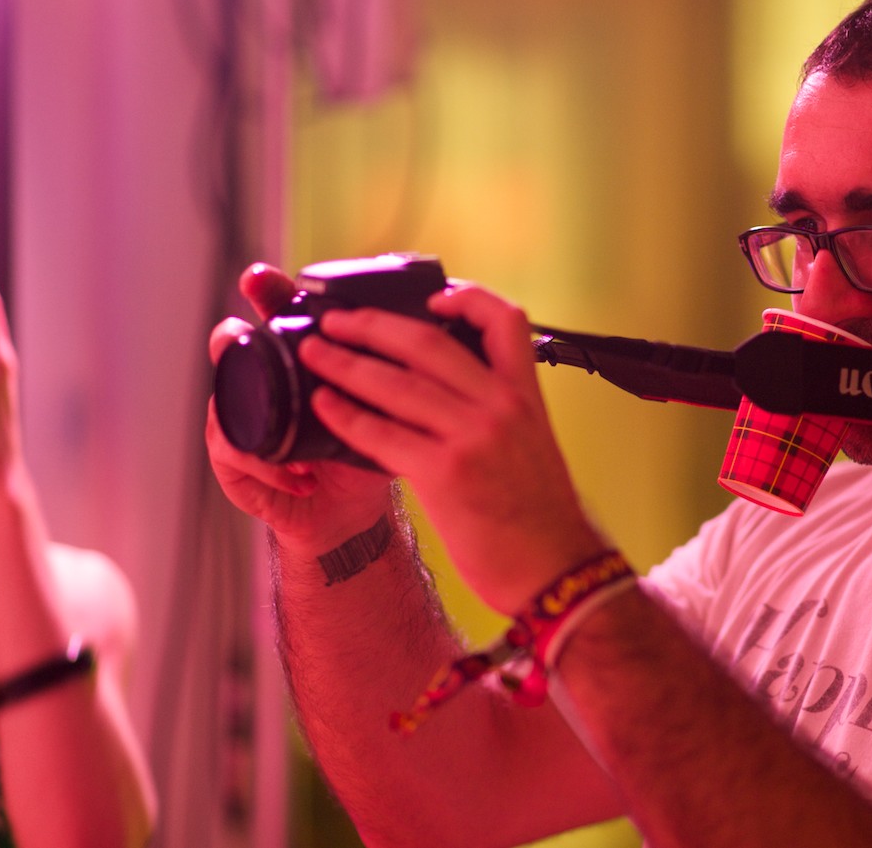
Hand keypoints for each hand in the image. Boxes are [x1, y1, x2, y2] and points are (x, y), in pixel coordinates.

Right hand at [206, 264, 398, 553]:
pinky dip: (268, 467)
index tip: (260, 276)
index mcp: (297, 361)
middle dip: (232, 336)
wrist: (349, 513)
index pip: (276, 316)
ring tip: (294, 439)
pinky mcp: (235, 465)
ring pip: (225, 401)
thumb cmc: (367, 452)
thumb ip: (404, 374)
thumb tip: (443, 329)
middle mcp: (262, 384)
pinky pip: (234, 453)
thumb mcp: (389, 408)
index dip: (267, 292)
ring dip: (257, 416)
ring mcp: (242, 421)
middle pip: (234, 346)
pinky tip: (300, 476)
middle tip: (238, 333)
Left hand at [300, 283, 607, 614]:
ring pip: (394, 383)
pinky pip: (381, 433)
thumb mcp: (533, 444)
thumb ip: (499, 412)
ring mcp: (473, 437)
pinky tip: (324, 407)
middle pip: (427, 342)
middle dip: (372, 325)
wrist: (558, 571)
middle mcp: (501, 406)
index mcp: (526, 394)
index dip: (467, 298)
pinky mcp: (445, 474)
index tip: (432, 298)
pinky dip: (346, 415)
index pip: (505, 320)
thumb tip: (449, 392)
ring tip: (313, 354)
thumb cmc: (542, 517)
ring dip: (344, 364)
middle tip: (336, 321)